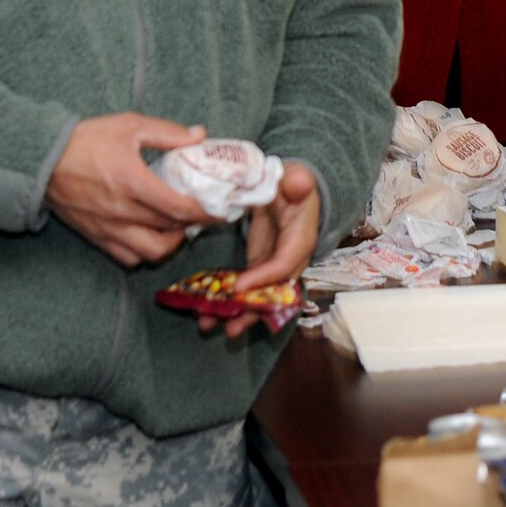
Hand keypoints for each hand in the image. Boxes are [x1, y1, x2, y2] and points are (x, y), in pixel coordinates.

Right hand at [46, 114, 215, 267]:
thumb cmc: (86, 140)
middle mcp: (122, 211)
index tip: (219, 211)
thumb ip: (167, 133)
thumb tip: (199, 135)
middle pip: (170, 231)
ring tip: (177, 228)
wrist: (42, 159)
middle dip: (192, 225)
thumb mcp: (129, 126)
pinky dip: (144, 252)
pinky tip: (150, 235)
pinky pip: (127, 258)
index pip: (180, 208)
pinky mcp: (96, 237)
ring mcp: (108, 228)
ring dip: (170, 243)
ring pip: (151, 252)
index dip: (205, 213)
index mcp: (133, 182)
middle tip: (201, 215)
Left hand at [202, 162, 319, 339]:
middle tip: (229, 328)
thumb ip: (297, 182)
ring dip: (234, 313)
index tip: (239, 285)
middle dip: (250, 312)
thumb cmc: (291, 183)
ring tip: (208, 326)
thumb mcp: (295, 178)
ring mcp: (271, 266)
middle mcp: (289, 260)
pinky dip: (227, 300)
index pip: (284, 264)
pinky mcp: (258, 266)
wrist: (288, 187)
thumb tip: (300, 182)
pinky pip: (244, 288)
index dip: (264, 278)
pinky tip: (204, 310)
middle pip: (272, 293)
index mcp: (301, 239)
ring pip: (257, 297)